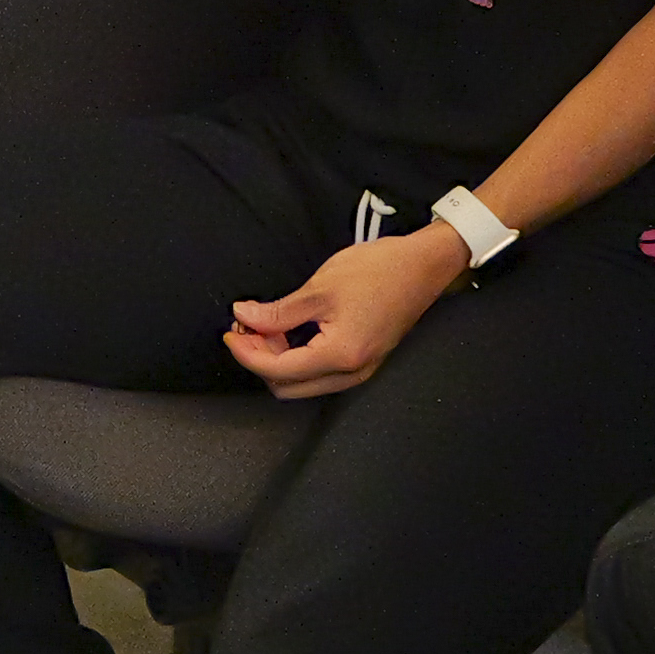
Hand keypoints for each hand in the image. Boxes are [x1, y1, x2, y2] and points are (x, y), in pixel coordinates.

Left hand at [226, 227, 467, 400]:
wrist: (424, 266)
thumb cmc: (378, 271)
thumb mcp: (320, 288)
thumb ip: (278, 311)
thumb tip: (244, 317)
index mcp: (339, 355)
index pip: (278, 370)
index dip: (247, 353)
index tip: (231, 331)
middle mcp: (351, 373)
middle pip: (288, 386)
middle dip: (260, 360)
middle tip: (246, 328)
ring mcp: (360, 370)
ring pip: (304, 383)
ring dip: (278, 360)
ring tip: (265, 326)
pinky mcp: (364, 361)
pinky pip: (320, 373)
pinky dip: (298, 357)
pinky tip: (289, 330)